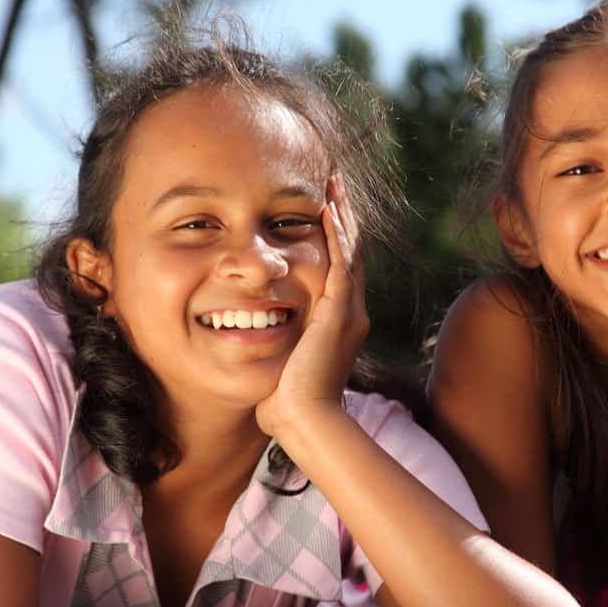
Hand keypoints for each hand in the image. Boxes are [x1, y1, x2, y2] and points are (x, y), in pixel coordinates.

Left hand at [256, 174, 367, 438]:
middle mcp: (352, 313)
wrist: (306, 422)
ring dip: (341, 216)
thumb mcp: (285, 365)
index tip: (324, 210)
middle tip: (334, 184)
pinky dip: (336, 236)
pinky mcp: (339, 313)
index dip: (335, 238)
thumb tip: (255, 341)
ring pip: (350, 251)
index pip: (342, 270)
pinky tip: (327, 211)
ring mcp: (349, 312)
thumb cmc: (289, 405)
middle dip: (343, 217)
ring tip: (333, 184)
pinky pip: (341, 264)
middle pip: (351, 252)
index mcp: (341, 324)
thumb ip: (279, 346)